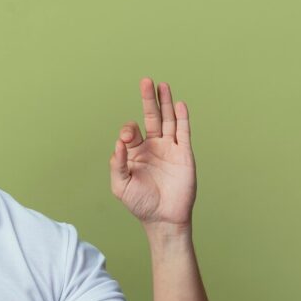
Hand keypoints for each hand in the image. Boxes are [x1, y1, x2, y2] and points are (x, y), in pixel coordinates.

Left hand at [110, 78, 195, 229]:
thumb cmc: (140, 204)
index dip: (128, 131)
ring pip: (168, 120)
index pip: (131, 132)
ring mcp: (169, 149)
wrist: (163, 218)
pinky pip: (183, 132)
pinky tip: (178, 104)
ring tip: (163, 85)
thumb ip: (117, 164)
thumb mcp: (121, 186)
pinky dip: (182, 118)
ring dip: (165, 103)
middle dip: (148, 100)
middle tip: (146, 81)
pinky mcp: (184, 154)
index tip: (127, 138)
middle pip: (151, 117)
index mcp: (135, 153)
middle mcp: (152, 147)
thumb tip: (118, 144)